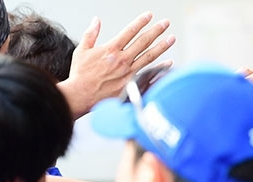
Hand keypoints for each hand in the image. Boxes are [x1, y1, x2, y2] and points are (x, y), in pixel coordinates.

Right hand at [59, 11, 176, 117]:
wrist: (81, 96)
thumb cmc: (81, 76)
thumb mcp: (82, 50)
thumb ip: (91, 33)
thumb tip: (96, 20)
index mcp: (111, 49)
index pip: (130, 31)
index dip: (140, 21)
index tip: (149, 15)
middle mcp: (122, 60)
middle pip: (143, 41)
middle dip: (156, 30)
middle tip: (165, 23)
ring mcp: (129, 73)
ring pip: (149, 56)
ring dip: (162, 46)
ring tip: (171, 39)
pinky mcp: (131, 85)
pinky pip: (149, 74)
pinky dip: (160, 68)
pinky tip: (169, 63)